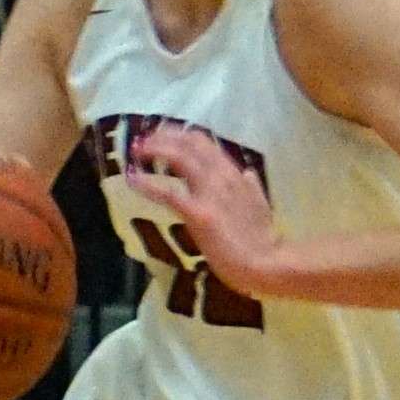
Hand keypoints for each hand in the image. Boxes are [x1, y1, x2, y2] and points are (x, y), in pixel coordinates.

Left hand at [124, 123, 282, 297]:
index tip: (164, 136)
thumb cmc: (263, 240)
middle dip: (164, 136)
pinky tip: (133, 179)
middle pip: (190, 143)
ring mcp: (210, 193)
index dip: (181, 136)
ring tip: (137, 150)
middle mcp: (222, 177)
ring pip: (179, 157)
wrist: (266, 263)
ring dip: (155, 149)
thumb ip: (252, 188)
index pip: (205, 143)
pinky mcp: (198, 213)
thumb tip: (249, 173)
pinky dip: (147, 183)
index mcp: (235, 175)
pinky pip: (168, 192)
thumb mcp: (261, 206)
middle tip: (145, 139)